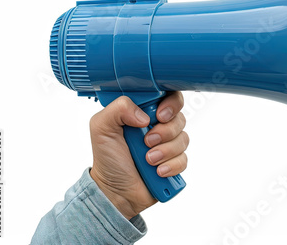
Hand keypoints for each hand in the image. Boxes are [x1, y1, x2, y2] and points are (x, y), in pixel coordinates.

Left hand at [89, 93, 187, 219]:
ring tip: (148, 160)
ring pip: (183, 139)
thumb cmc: (108, 157)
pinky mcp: (174, 162)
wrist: (114, 191)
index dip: (170, 104)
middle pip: (179, 117)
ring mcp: (168, 144)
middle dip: (166, 131)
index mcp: (144, 112)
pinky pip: (184, 159)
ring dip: (165, 151)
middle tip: (148, 141)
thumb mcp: (101, 127)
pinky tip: (157, 171)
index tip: (160, 116)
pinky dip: (171, 166)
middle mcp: (159, 125)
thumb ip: (118, 109)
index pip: (169, 96)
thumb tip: (144, 115)